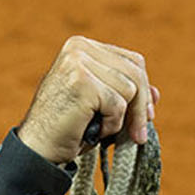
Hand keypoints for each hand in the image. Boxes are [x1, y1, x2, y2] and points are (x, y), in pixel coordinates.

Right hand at [18, 36, 157, 164]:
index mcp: (82, 46)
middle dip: (141, 106)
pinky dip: (110, 124)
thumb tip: (157, 94)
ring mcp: (78, 62)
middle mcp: (79, 47)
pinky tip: (91, 130)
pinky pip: (118, 105)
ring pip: (129, 89)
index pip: (132, 60)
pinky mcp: (82, 82)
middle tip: (139, 134)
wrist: (37, 148)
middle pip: (135, 72)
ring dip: (120, 118)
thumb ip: (126, 94)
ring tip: (97, 127)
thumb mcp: (101, 106)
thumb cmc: (67, 128)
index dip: (144, 90)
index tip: (146, 116)